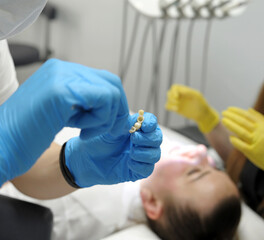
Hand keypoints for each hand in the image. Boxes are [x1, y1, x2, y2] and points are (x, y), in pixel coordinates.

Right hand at [0, 58, 128, 184]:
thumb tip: (111, 105)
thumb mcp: (61, 111)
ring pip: (111, 92)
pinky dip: (99, 121)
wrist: (1, 146)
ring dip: (106, 119)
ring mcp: (61, 77)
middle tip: (112, 130)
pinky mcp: (62, 92)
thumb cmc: (28, 135)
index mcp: (61, 73)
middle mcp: (62, 69)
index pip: (103, 80)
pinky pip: (102, 101)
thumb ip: (82, 102)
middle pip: (111, 82)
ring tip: (85, 132)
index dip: (114, 104)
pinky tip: (82, 132)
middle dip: (118, 111)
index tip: (112, 125)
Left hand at [64, 112, 162, 186]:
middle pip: (157, 139)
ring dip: (145, 153)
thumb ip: (126, 123)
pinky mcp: (136, 171)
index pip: (151, 123)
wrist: (86, 159)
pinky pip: (147, 169)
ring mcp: (140, 157)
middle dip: (148, 139)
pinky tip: (129, 163)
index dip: (151, 124)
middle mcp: (141, 142)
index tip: (144, 126)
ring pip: (155, 155)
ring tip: (131, 153)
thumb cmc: (97, 141)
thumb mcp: (110, 127)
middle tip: (134, 139)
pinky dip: (140, 165)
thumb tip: (140, 120)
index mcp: (136, 129)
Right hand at [166, 84, 218, 132]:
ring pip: (168, 100)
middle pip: (169, 92)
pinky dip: (169, 107)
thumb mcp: (197, 96)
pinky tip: (176, 109)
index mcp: (184, 90)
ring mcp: (178, 102)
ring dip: (170, 103)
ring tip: (177, 106)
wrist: (202, 114)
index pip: (174, 87)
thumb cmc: (201, 104)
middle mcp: (180, 95)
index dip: (173, 91)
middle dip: (171, 97)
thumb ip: (189, 92)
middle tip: (177, 101)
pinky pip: (167, 106)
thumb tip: (180, 92)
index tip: (177, 97)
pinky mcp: (176, 109)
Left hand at [222, 107, 263, 169]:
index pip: (248, 116)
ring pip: (241, 132)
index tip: (228, 109)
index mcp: (263, 126)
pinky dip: (235, 140)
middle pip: (243, 122)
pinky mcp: (253, 153)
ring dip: (231, 125)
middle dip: (231, 116)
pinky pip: (241, 145)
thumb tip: (248, 110)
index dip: (237, 112)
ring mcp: (257, 143)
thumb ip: (259, 119)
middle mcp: (260, 133)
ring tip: (223, 120)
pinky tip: (230, 137)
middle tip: (223, 112)